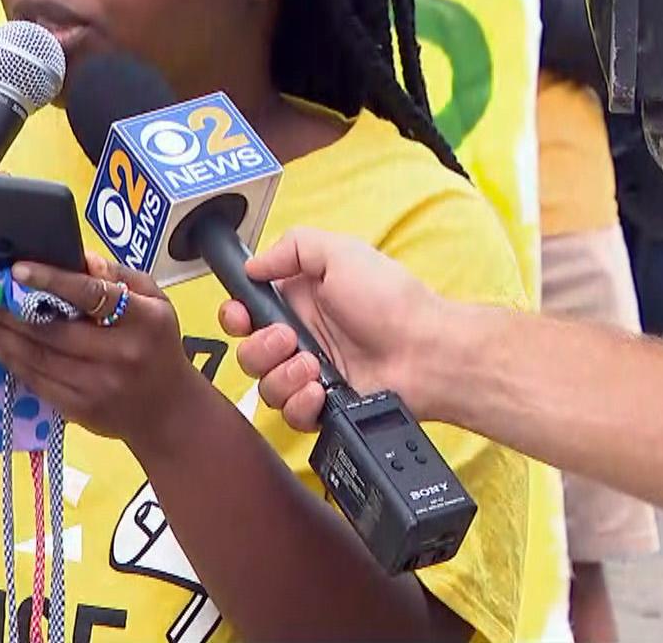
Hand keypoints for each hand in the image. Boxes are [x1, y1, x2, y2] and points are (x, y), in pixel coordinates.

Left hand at [0, 254, 204, 447]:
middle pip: (53, 331)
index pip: (92, 295)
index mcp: (142, 320)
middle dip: (7, 313)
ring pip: (37, 358)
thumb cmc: (158, 344)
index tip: (17, 270)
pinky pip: (37, 382)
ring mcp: (99, 386)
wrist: (168, 412)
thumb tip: (79, 258)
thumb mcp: (154, 301)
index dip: (52, 281)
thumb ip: (119, 276)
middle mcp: (120, 354)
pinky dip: (11, 361)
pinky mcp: (81, 410)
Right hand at [218, 228, 450, 430]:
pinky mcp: (323, 406)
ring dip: (282, 376)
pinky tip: (320, 390)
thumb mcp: (341, 252)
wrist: (428, 351)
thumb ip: (292, 247)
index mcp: (299, 300)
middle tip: (290, 340)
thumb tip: (252, 264)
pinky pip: (290, 415)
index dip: (234, 316)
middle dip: (260, 348)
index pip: (245, 312)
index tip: (241, 315)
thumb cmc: (392, 300)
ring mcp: (310, 374)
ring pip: (264, 387)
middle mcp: (300, 338)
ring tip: (316, 367)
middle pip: (247, 353)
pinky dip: (299, 404)